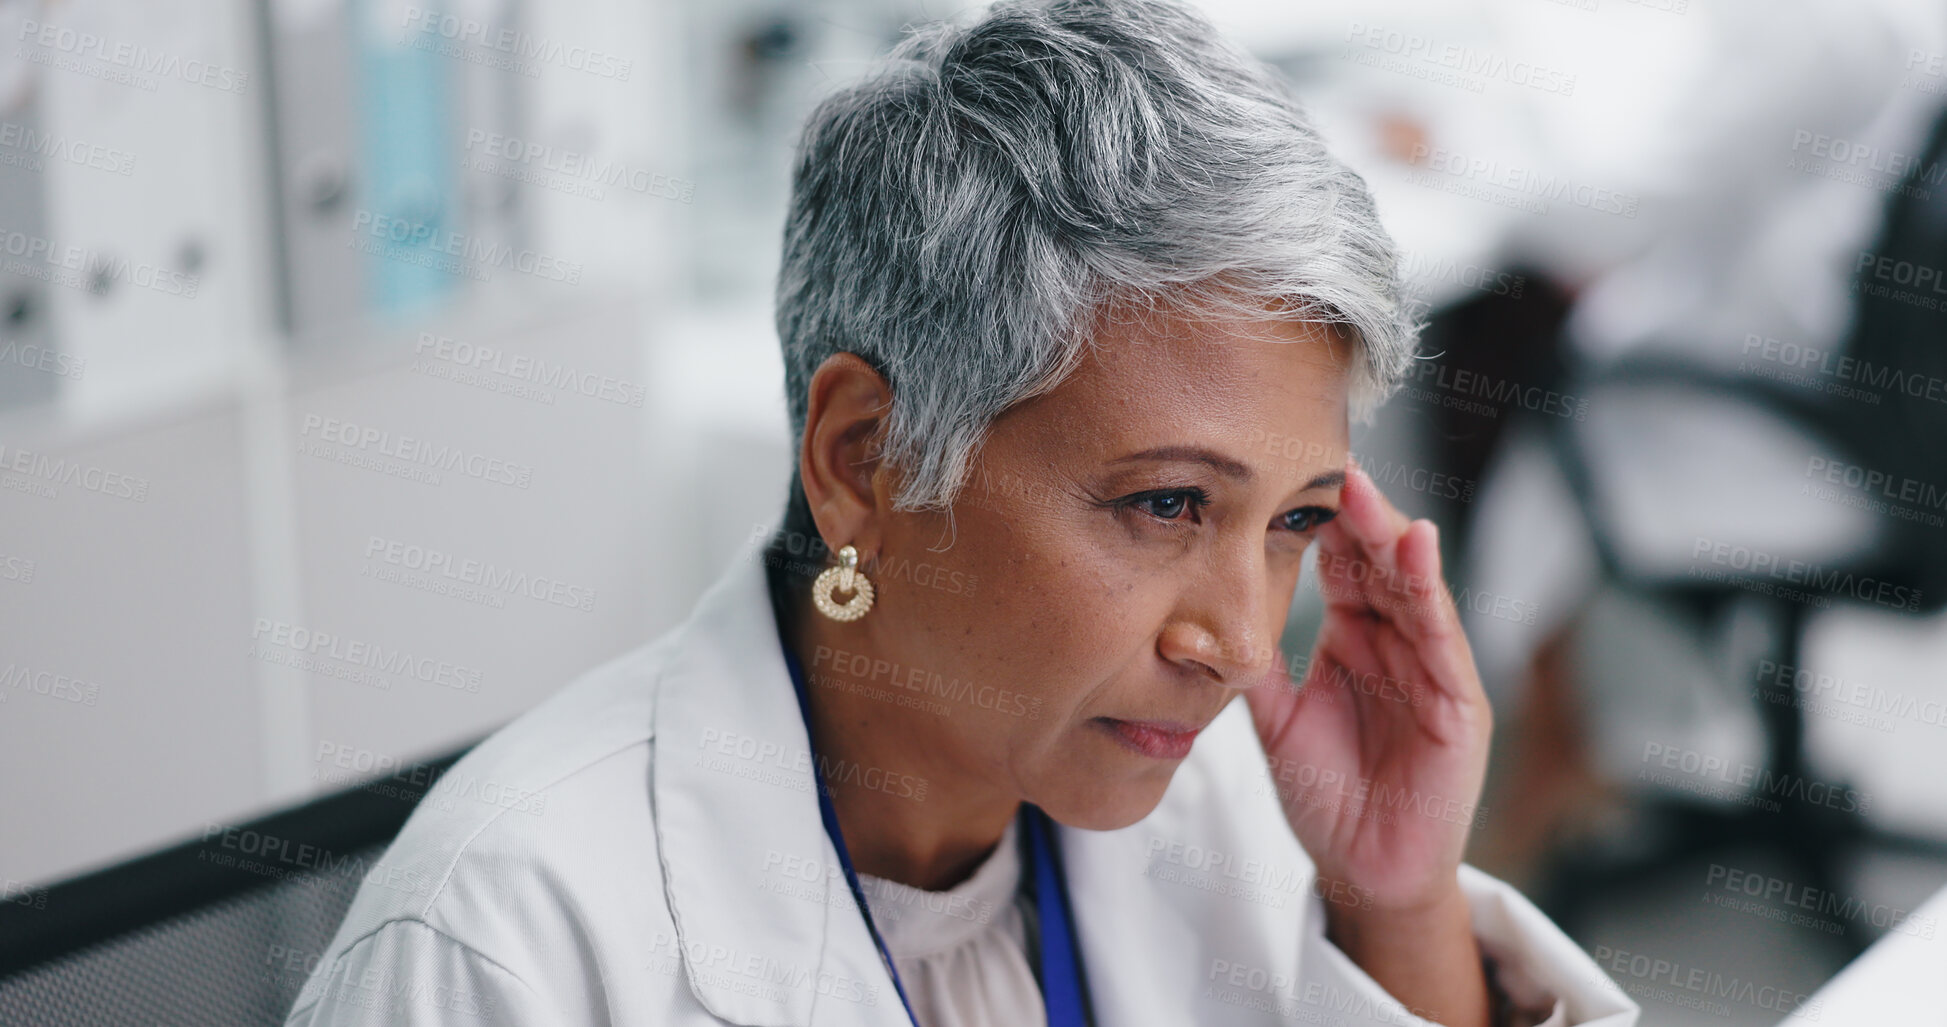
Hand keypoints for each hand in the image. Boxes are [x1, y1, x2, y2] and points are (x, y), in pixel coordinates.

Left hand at [1245, 459, 1492, 913]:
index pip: (1341, 562)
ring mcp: (1431, 668)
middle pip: (1379, 560)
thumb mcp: (1275, 721)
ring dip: (1392, 536)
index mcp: (1353, 637)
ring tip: (1366, 492)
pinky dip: (1430, 591)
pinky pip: (1442, 637)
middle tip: (1329, 462)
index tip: (1290, 469)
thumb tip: (1203, 616)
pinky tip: (1417, 548)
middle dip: (1357, 511)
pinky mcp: (1459, 702)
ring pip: (1412, 585)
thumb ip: (1254, 666)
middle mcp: (1395, 642)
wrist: (1364, 871)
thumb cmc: (1327, 795)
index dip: (1322, 518)